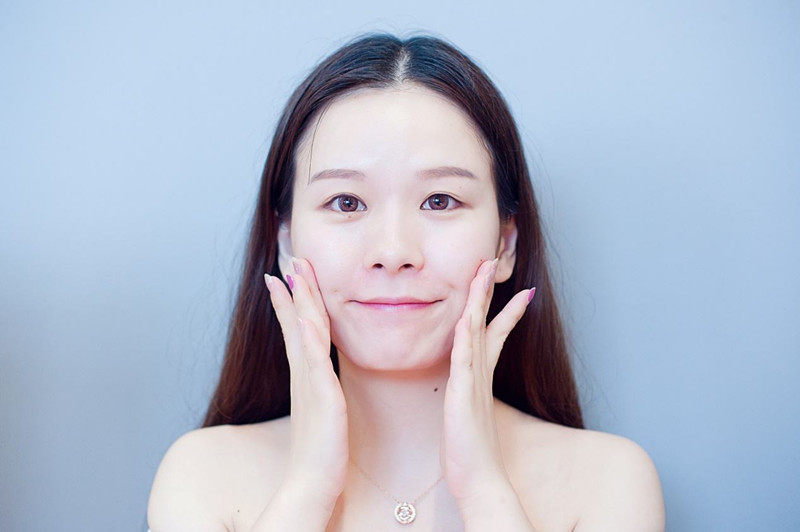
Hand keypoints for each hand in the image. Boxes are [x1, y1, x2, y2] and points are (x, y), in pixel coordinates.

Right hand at [264, 257, 347, 508]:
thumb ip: (321, 389)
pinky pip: (312, 360)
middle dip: (295, 289)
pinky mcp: (321, 396)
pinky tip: (301, 314)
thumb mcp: (322, 410)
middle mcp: (304, 374)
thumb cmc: (321, 450)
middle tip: (291, 258)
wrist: (313, 482)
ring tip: (293, 273)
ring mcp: (310, 383)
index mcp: (307, 375)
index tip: (285, 275)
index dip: (290, 301)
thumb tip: (322, 377)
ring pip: (303, 333)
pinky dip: (305, 335)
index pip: (297, 329)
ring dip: (297, 301)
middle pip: (298, 321)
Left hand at [440, 257, 534, 505]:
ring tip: (484, 272)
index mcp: (481, 375)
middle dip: (489, 290)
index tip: (520, 290)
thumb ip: (473, 390)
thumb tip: (474, 381)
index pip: (494, 333)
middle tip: (493, 261)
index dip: (505, 309)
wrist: (480, 478)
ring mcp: (474, 382)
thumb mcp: (471, 410)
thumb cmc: (472, 448)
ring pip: (476, 332)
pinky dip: (466, 337)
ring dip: (479, 300)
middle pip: (486, 322)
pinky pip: (464, 360)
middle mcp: (480, 373)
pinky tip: (466, 318)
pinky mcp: (464, 396)